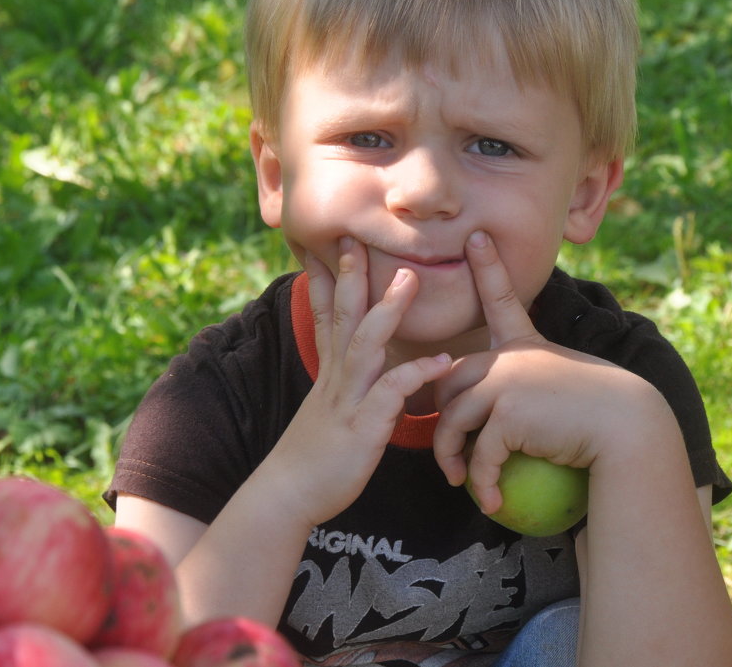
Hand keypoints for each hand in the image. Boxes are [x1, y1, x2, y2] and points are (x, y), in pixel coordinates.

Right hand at [266, 238, 453, 527]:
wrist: (288, 494)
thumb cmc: (313, 456)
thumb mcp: (324, 410)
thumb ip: (341, 384)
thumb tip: (351, 369)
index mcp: (329, 372)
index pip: (328, 315)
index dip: (332, 279)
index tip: (337, 246)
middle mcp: (335, 377)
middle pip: (344, 316)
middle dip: (353, 275)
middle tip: (360, 238)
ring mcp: (347, 399)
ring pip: (366, 343)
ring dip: (387, 309)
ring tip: (411, 278)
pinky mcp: (362, 425)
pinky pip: (392, 392)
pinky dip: (417, 373)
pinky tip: (443, 361)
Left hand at [431, 231, 661, 514]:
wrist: (628, 428)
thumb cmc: (599, 412)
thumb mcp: (561, 385)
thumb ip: (528, 384)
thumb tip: (509, 409)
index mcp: (524, 345)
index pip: (500, 299)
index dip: (488, 268)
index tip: (476, 237)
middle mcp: (508, 357)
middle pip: (449, 381)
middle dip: (437, 414)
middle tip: (444, 450)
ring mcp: (505, 381)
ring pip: (453, 419)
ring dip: (450, 456)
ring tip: (458, 480)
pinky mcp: (507, 413)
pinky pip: (480, 451)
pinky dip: (481, 481)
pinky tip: (489, 501)